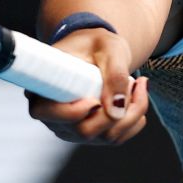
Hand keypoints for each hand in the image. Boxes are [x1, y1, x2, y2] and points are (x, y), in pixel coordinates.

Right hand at [26, 28, 149, 144]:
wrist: (98, 50)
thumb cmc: (97, 44)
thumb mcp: (109, 49)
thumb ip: (115, 75)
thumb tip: (117, 110)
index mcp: (45, 89)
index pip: (49, 114)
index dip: (72, 112)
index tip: (95, 98)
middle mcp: (55, 116)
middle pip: (85, 131)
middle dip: (117, 110)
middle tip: (133, 81)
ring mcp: (73, 129)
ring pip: (107, 137)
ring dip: (132, 112)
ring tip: (136, 83)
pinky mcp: (92, 134)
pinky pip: (118, 138)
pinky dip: (135, 119)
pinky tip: (137, 97)